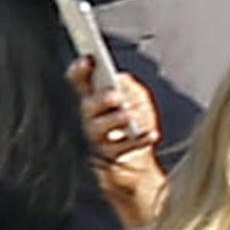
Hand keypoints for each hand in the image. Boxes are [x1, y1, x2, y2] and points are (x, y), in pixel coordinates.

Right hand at [72, 57, 167, 228]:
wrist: (137, 170)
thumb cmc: (135, 130)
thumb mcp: (138, 102)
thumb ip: (131, 88)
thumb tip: (123, 81)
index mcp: (94, 101)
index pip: (79, 82)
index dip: (80, 70)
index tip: (89, 59)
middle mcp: (91, 119)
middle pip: (88, 106)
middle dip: (100, 99)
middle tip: (114, 96)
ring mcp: (98, 140)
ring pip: (98, 129)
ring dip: (115, 120)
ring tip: (128, 116)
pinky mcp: (109, 160)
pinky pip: (121, 149)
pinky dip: (138, 141)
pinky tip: (150, 135)